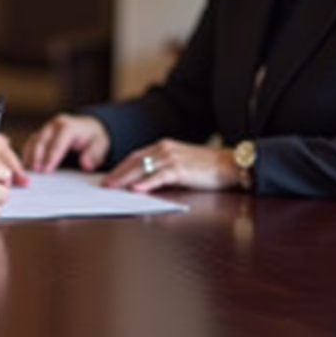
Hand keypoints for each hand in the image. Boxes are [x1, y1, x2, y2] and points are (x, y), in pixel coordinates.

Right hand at [22, 114, 109, 172]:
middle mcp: (54, 125)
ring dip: (30, 156)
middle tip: (35, 172)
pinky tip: (26, 166)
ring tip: (28, 172)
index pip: (58, 142)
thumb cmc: (93, 138)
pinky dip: (27, 154)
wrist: (89, 127)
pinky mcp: (40, 134)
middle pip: (42, 140)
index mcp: (68, 126)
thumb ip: (93, 154)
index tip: (46, 170)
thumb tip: (85, 164)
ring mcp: (46, 128)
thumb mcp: (100, 145)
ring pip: (33, 141)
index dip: (51, 157)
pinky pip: (30, 143)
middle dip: (37, 156)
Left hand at [104, 140, 234, 191]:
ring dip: (126, 178)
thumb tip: (143, 184)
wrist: (231, 163)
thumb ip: (162, 170)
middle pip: (134, 161)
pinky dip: (146, 183)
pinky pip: (160, 176)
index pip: (135, 156)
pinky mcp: (181, 169)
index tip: (108, 176)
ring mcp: (172, 158)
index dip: (120, 167)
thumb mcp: (180, 165)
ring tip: (113, 187)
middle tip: (104, 184)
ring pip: (143, 168)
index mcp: (163, 147)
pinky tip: (136, 189)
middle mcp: (165, 149)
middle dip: (117, 173)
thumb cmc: (207, 167)